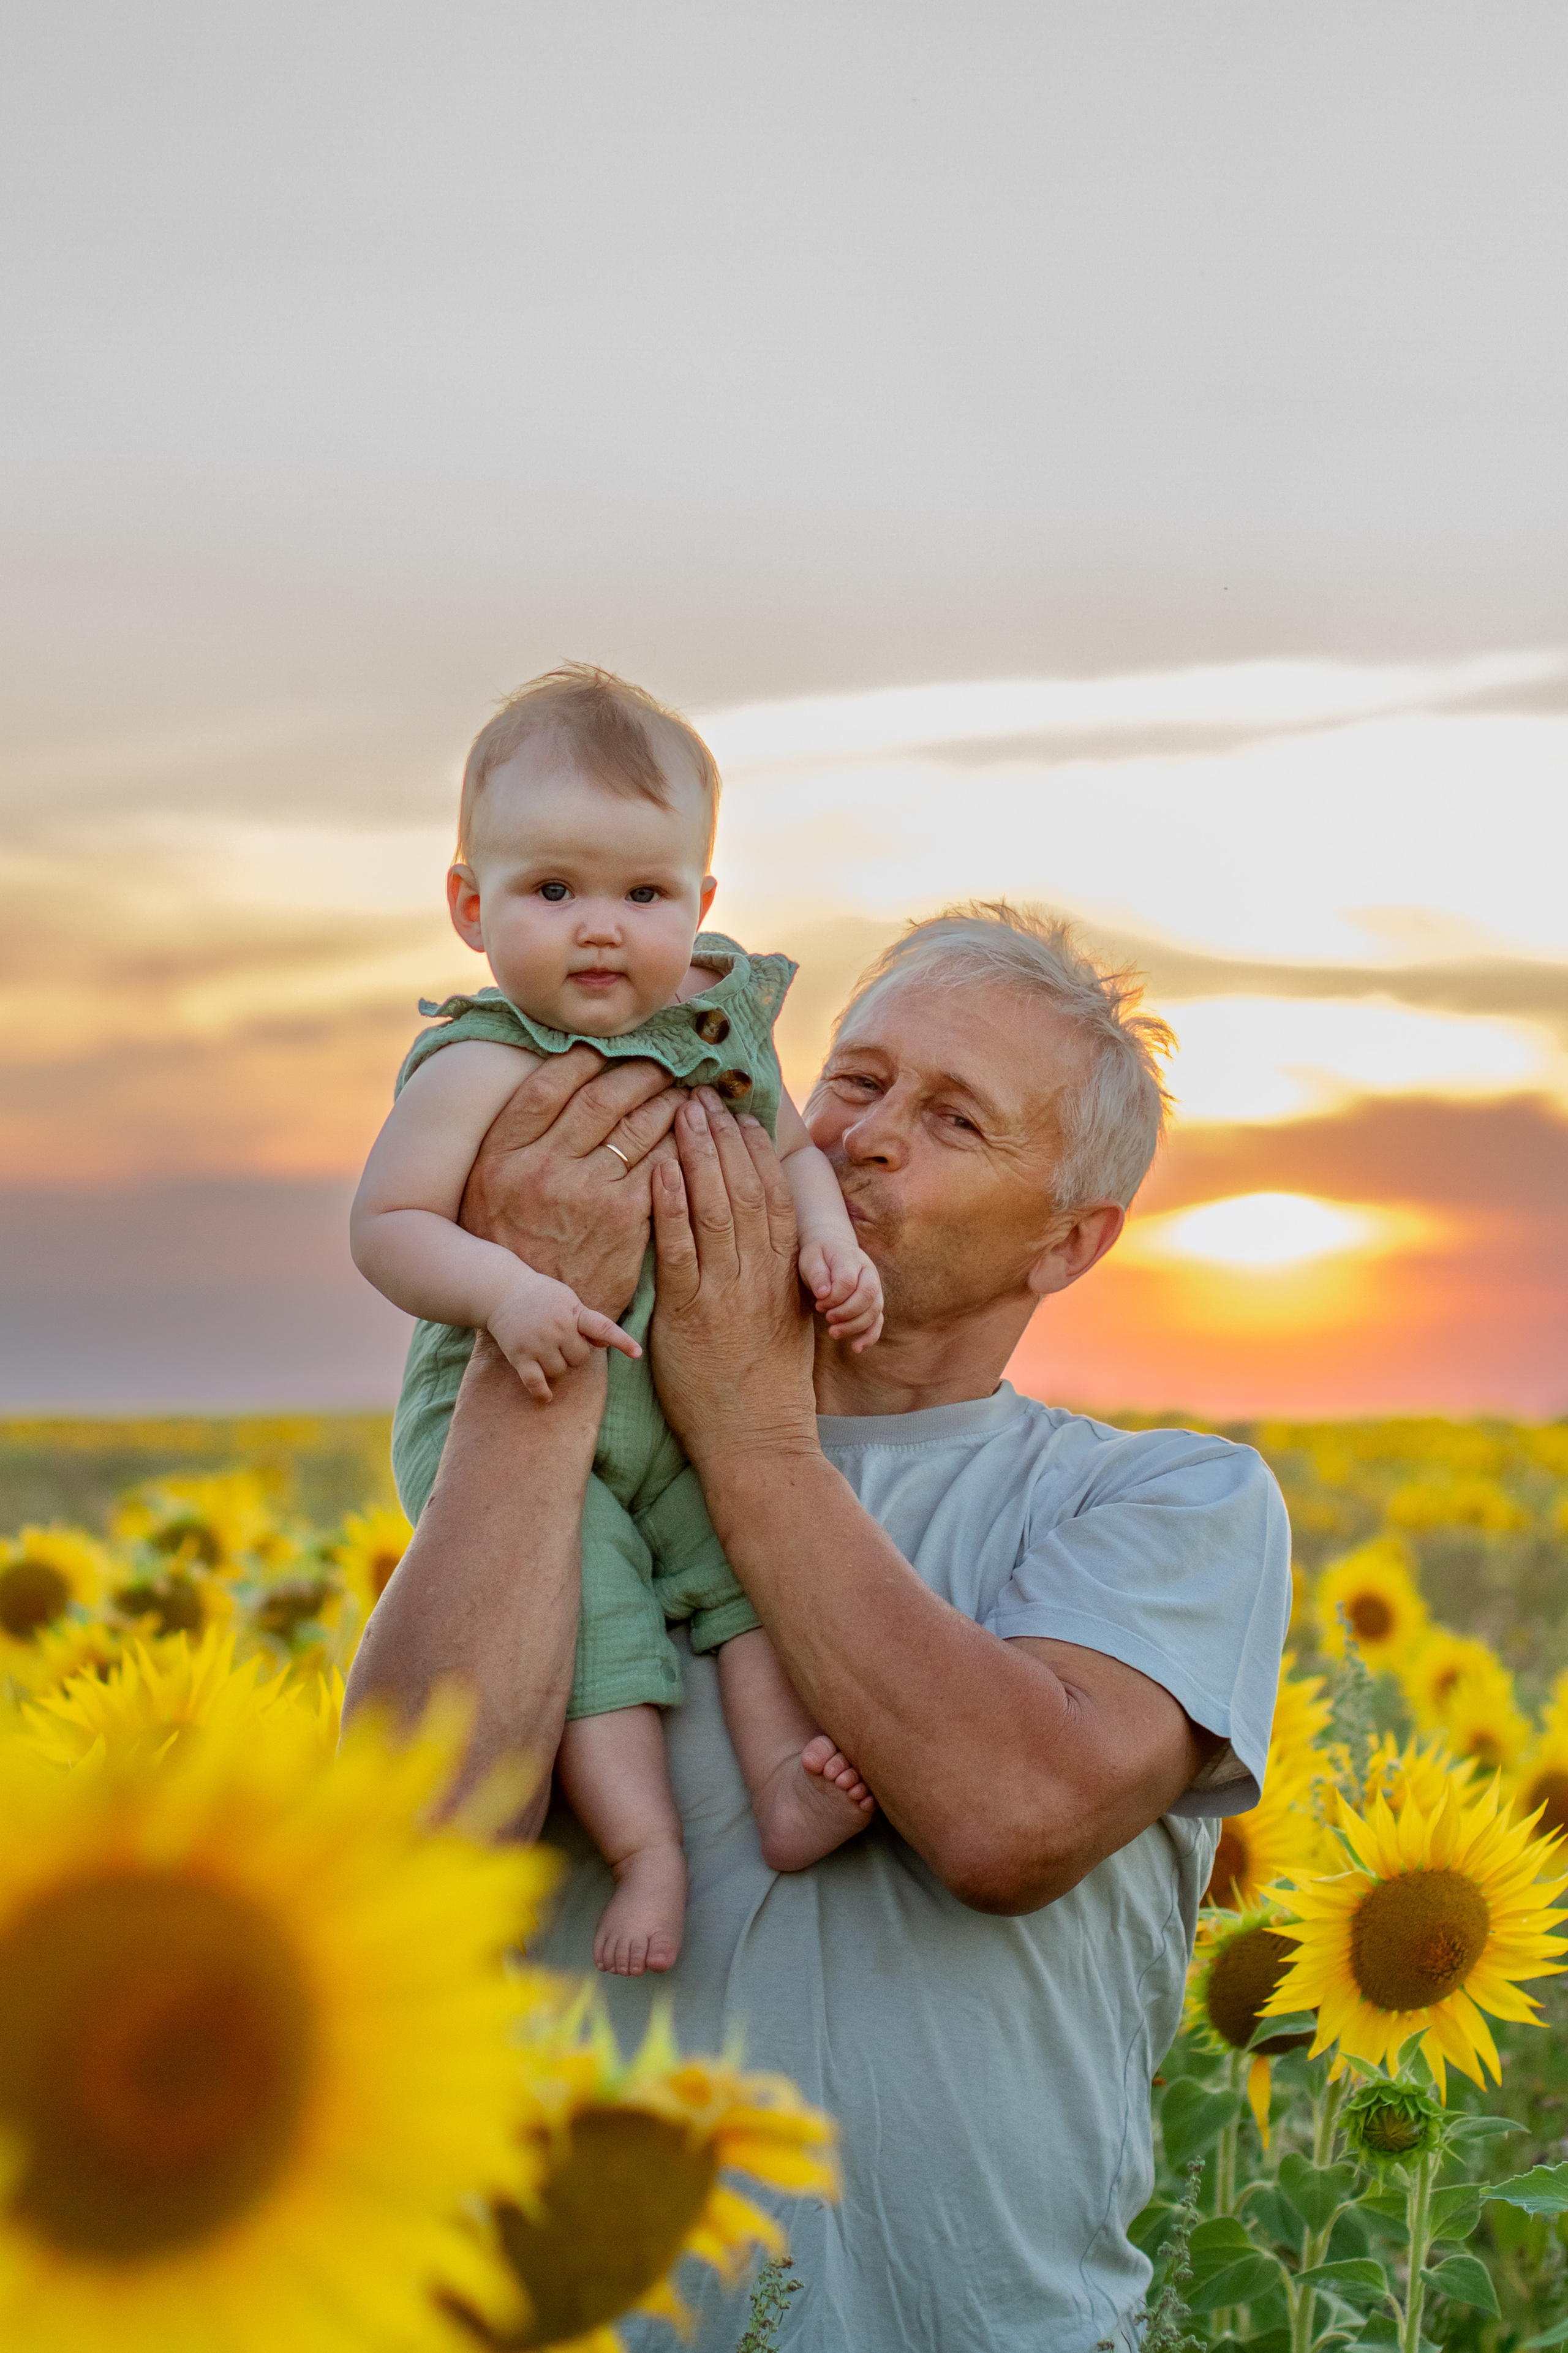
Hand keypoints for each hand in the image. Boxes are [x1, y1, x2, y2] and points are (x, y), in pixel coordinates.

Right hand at [459, 1046, 680, 1317]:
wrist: (533, 1315)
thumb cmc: (511, 1244)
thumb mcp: (490, 1187)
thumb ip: (516, 1138)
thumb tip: (559, 1079)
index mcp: (503, 1154)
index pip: (547, 1084)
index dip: (583, 1058)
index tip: (608, 1047)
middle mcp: (541, 1167)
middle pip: (600, 1096)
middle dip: (639, 1071)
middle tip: (664, 1062)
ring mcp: (585, 1192)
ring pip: (637, 1125)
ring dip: (667, 1100)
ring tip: (685, 1092)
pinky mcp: (625, 1219)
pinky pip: (661, 1164)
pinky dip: (679, 1142)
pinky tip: (692, 1135)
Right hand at [488, 1269, 642, 1404]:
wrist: (502, 1291)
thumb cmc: (542, 1297)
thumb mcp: (568, 1300)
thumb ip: (586, 1321)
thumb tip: (606, 1342)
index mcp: (573, 1313)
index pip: (603, 1327)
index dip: (621, 1341)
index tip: (637, 1353)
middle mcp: (557, 1328)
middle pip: (580, 1358)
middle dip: (574, 1354)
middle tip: (560, 1341)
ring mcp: (538, 1343)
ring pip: (560, 1371)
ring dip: (556, 1367)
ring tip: (545, 1350)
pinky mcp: (520, 1356)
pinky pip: (535, 1382)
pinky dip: (541, 1392)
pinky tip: (546, 1397)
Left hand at [649, 1093, 817, 1468]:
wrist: (756, 1440)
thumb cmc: (767, 1384)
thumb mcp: (787, 1321)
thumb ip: (775, 1276)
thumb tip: (762, 1238)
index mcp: (786, 1274)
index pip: (774, 1196)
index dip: (758, 1152)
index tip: (743, 1116)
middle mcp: (760, 1274)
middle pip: (744, 1188)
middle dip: (724, 1137)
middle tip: (704, 1094)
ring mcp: (725, 1291)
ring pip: (714, 1206)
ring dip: (698, 1153)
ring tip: (681, 1111)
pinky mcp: (689, 1312)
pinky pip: (679, 1248)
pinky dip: (670, 1203)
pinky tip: (660, 1166)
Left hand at [798, 1234, 883, 1350]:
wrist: (833, 1249)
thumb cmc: (820, 1256)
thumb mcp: (811, 1259)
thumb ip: (817, 1274)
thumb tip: (823, 1294)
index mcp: (852, 1258)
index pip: (848, 1281)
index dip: (834, 1297)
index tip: (819, 1303)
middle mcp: (869, 1271)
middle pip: (867, 1296)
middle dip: (846, 1312)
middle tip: (827, 1318)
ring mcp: (875, 1287)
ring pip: (874, 1311)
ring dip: (854, 1326)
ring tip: (833, 1332)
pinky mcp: (874, 1302)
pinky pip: (878, 1321)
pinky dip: (870, 1336)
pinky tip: (857, 1348)